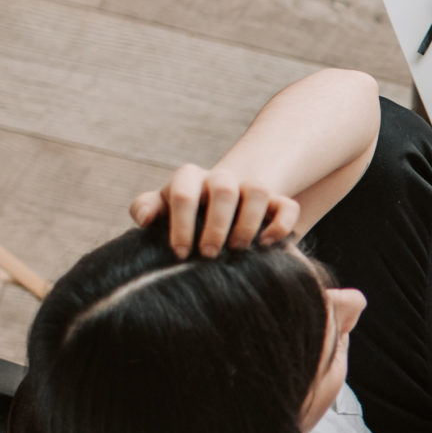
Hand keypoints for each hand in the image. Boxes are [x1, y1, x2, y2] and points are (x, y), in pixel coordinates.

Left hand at [129, 164, 303, 257]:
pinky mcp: (277, 201)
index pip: (183, 193)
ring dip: (247, 224)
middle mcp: (221, 178)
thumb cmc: (185, 214)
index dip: (181, 224)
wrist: (220, 203)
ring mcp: (250, 187)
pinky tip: (266, 244)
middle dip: (216, 225)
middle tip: (208, 254)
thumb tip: (144, 218)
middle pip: (223, 189)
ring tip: (237, 250)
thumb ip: (146, 207)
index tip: (180, 253)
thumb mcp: (163, 208)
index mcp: (189, 178)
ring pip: (257, 191)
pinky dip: (281, 226)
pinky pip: (287, 206)